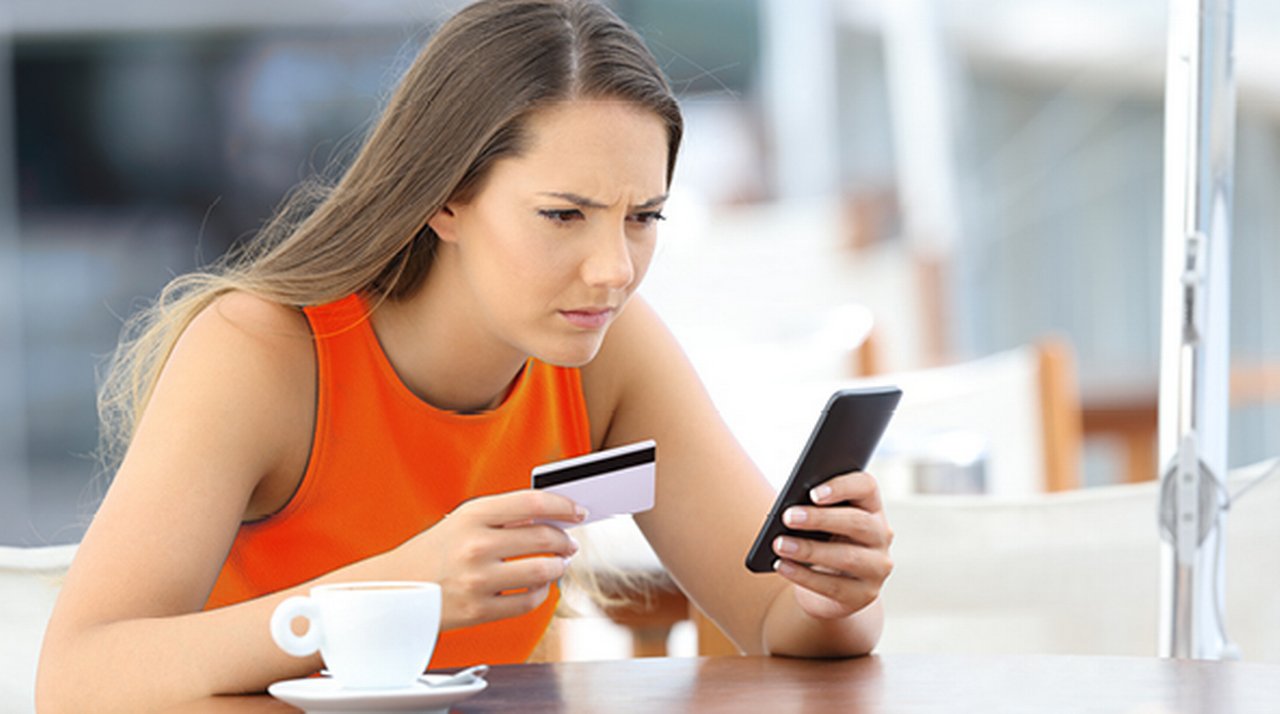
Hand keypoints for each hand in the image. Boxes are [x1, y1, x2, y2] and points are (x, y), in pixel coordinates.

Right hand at [394, 489, 585, 629]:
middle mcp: (476, 545)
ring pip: (543, 571)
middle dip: (565, 541)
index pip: (533, 502)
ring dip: (558, 567)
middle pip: (544, 538)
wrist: (393, 588)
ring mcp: (478, 579)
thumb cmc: (434, 553)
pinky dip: (541, 593)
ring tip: (557, 565)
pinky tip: (538, 586)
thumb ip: (504, 516)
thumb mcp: (462, 521)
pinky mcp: (479, 610)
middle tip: (570, 543)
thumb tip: (553, 517)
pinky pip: (529, 601)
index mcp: (473, 515)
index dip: (563, 506)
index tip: (578, 511)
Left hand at [769, 471, 893, 619]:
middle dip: (820, 519)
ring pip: (848, 557)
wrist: (826, 588)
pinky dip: (804, 576)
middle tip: (787, 517)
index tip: (813, 493)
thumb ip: (812, 511)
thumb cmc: (819, 542)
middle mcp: (881, 535)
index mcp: (871, 507)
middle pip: (857, 522)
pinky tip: (782, 566)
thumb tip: (789, 511)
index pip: (866, 487)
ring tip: (779, 544)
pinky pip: (834, 586)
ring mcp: (877, 567)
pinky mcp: (865, 594)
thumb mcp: (819, 524)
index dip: (842, 487)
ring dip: (809, 550)